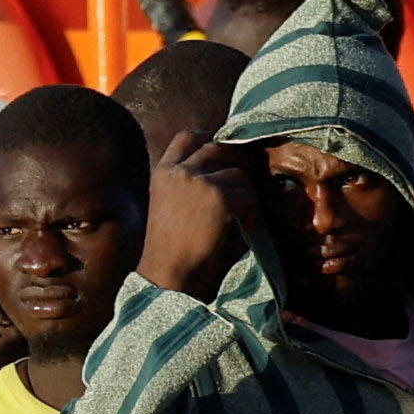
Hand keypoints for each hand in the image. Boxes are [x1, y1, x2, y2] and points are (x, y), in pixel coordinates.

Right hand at [141, 134, 255, 301]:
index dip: (207, 141)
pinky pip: (248, 196)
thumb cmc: (167, 253)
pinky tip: (246, 229)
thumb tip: (221, 175)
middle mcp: (179, 171)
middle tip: (246, 185)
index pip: (187, 138)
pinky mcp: (219, 195)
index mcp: (162, 174)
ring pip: (237, 173)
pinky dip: (251, 214)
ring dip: (245, 194)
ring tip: (244, 217)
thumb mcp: (168, 208)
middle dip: (236, 162)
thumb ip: (186, 187)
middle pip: (217, 148)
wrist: (166, 275)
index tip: (222, 154)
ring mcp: (199, 180)